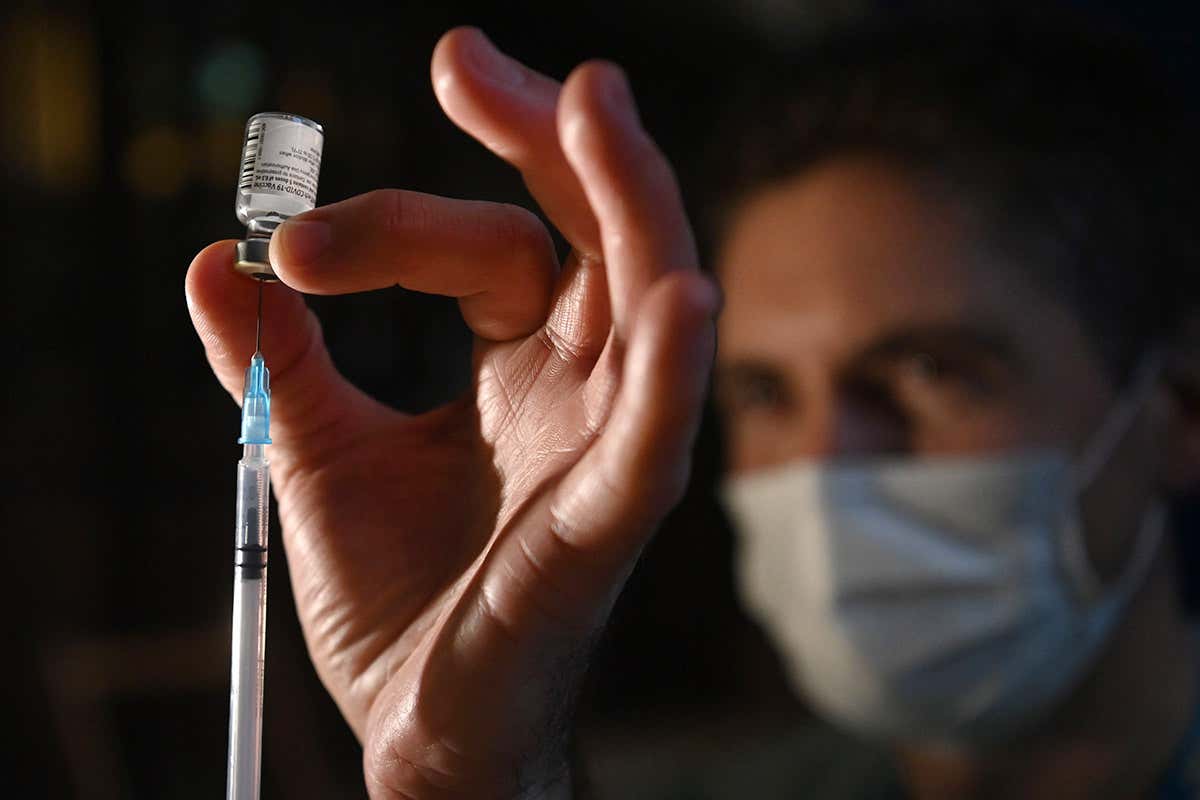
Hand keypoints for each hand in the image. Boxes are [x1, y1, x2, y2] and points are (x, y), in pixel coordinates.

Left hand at [186, 27, 716, 799]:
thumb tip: (212, 258)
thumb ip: (277, 360)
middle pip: (598, 234)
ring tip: (591, 100)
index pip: (491, 247)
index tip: (288, 243)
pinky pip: (659, 442)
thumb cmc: (396, 597)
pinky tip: (681, 296)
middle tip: (466, 61)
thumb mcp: (314, 453)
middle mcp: (582, 390)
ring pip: (652, 305)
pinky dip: (675, 371)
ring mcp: (606, 448)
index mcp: (523, 370)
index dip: (397, 221)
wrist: (417, 729)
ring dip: (633, 203)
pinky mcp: (608, 527)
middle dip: (550, 140)